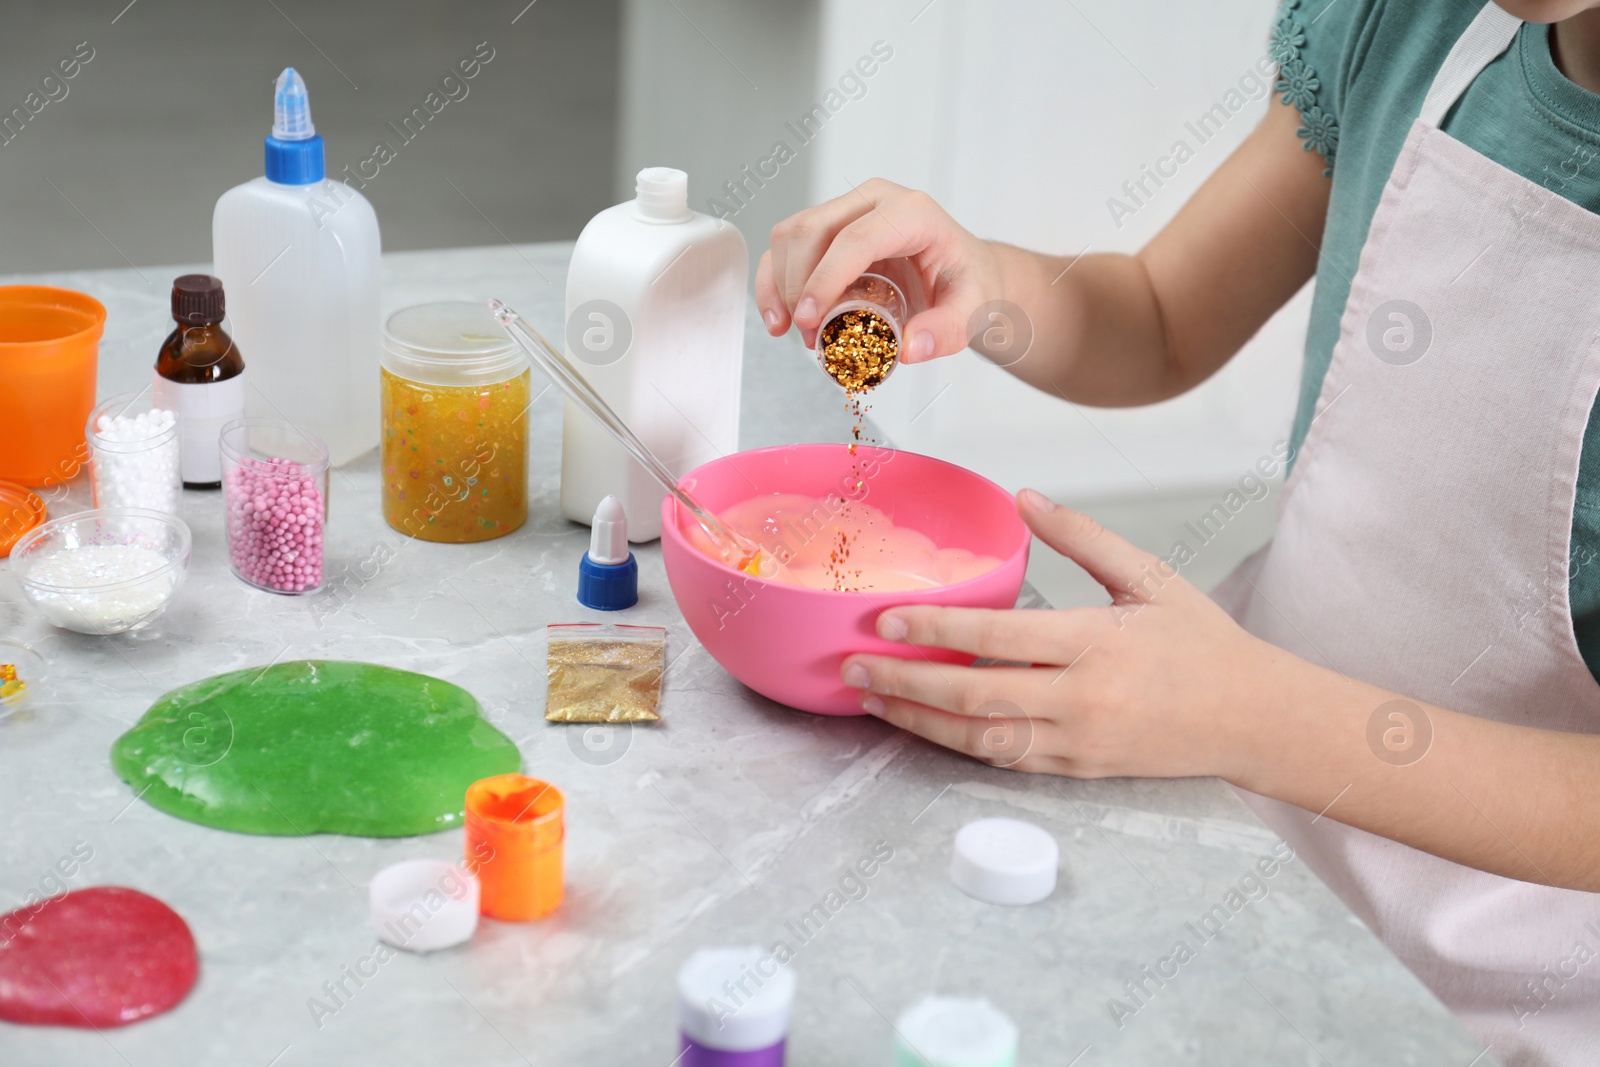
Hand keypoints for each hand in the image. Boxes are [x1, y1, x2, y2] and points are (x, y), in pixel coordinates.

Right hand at [755, 178, 1003, 360]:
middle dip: (797, 286)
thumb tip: (909, 348)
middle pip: (812, 230)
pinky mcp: (827, 227)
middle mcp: (873, 201)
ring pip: (791, 234)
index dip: (825, 278)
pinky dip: (773, 282)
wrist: (964, 273)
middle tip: (808, 335)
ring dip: (780, 285)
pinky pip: (786, 246)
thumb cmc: (967, 284)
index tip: (809, 320)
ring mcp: (846, 209)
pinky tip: (777, 318)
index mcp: (910, 212)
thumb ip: (948, 329)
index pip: (855, 238)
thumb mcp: (974, 309)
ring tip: (795, 331)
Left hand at [840, 488, 1295, 779]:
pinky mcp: (1079, 770)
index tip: (885, 620)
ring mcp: (1078, 742)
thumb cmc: (1202, 642)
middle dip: (905, 682)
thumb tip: (1026, 498)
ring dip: (919, 722)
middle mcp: (1082, 699)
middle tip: (853, 666)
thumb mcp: (1149, 576)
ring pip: (980, 739)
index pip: (997, 637)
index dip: (935, 629)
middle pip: (973, 695)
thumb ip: (1083, 537)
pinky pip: (1006, 761)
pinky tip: (924, 726)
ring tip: (872, 702)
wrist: (1254, 718)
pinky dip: (959, 745)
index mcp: (1096, 643)